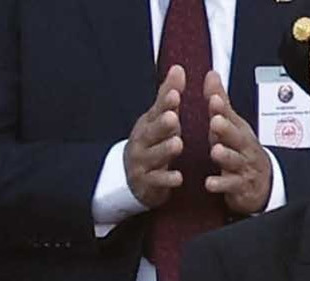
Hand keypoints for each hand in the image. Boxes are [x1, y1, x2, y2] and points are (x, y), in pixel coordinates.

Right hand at [125, 65, 185, 209]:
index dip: (165, 104)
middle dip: (162, 125)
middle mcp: (141, 143)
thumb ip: (168, 95)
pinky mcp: (146, 183)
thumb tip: (178, 68)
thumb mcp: (157, 118)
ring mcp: (142, 163)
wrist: (131, 176)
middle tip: (173, 117)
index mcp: (146, 125)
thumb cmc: (151, 142)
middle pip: (151, 133)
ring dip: (165, 151)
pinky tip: (179, 178)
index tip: (176, 95)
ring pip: (154, 156)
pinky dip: (167, 180)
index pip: (156, 112)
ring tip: (177, 144)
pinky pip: (156, 181)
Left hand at [205, 71, 272, 214]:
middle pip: (237, 137)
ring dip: (226, 156)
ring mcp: (243, 167)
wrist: (261, 183)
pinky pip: (231, 186)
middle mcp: (243, 147)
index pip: (231, 117)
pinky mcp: (240, 187)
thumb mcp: (231, 126)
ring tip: (215, 150)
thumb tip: (211, 74)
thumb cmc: (240, 150)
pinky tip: (209, 183)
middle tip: (215, 121)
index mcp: (239, 130)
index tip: (213, 99)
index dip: (222, 108)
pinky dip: (221, 184)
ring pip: (235, 160)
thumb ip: (220, 103)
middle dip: (227, 129)